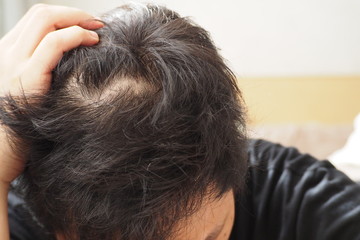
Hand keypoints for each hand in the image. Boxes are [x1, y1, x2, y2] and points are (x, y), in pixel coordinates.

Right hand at [0, 4, 102, 184]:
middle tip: (96, 23)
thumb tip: (70, 66)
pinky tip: (92, 42)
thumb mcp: (26, 95)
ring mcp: (13, 64)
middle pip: (41, 14)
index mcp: (6, 56)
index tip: (87, 25)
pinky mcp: (26, 77)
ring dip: (78, 19)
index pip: (35, 22)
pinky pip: (53, 44)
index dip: (64, 17)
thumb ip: (40, 76)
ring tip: (98, 30)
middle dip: (73, 13)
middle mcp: (6, 54)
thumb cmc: (17, 131)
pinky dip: (76, 36)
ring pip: (45, 19)